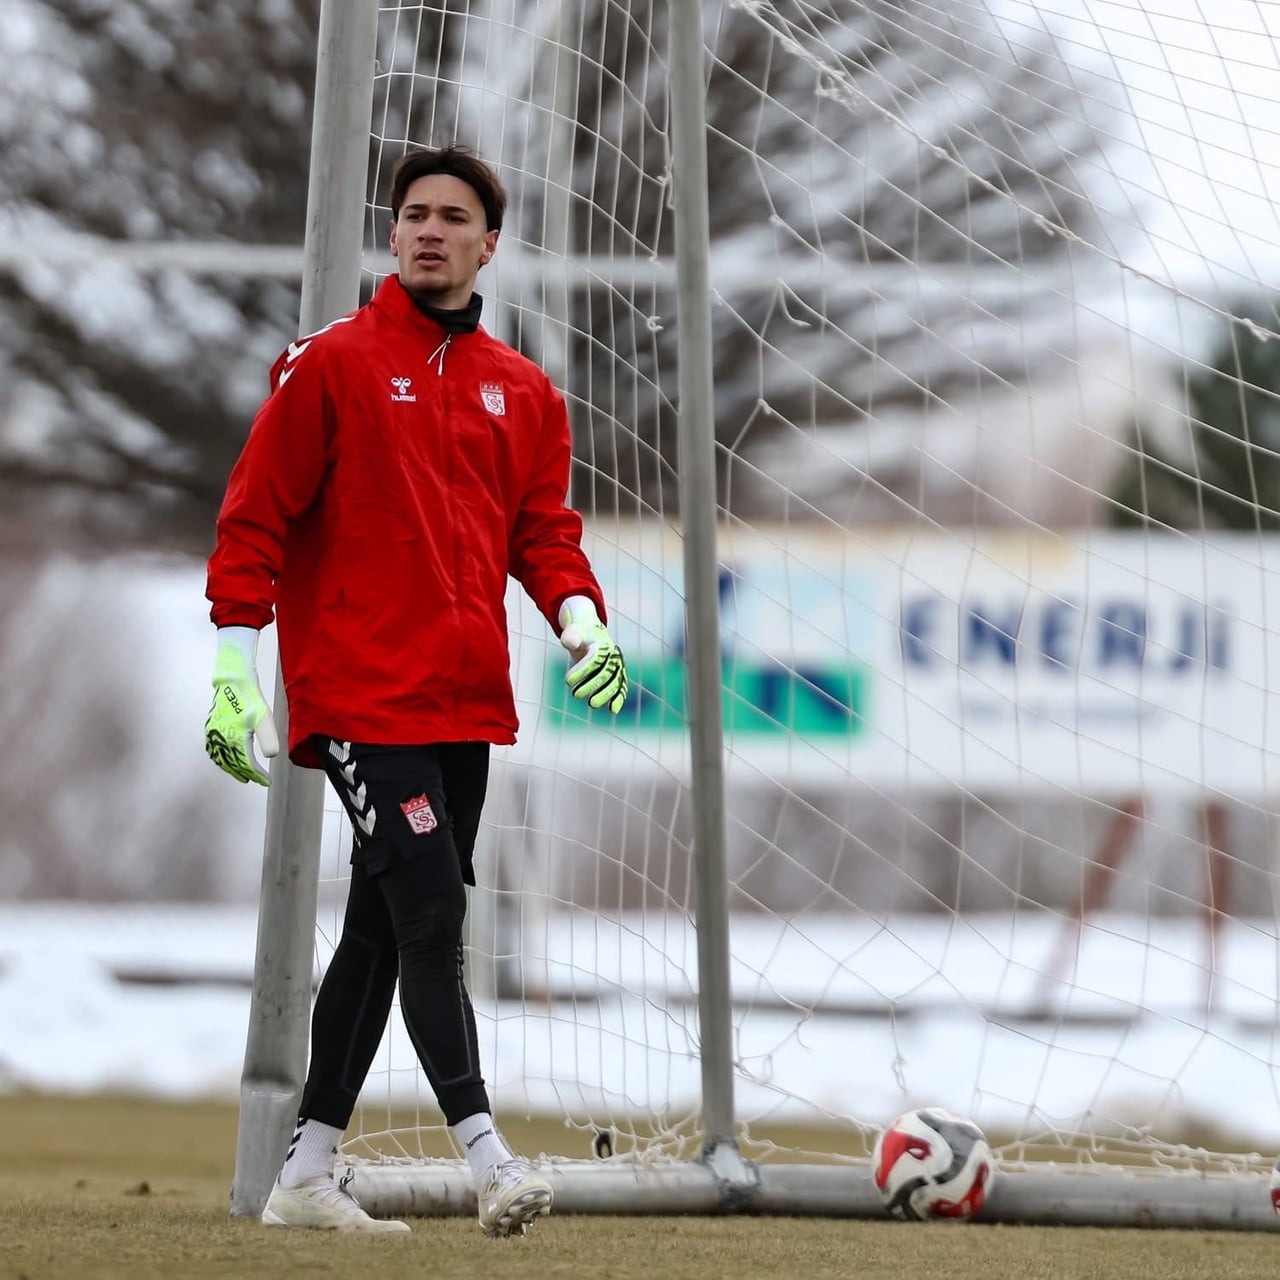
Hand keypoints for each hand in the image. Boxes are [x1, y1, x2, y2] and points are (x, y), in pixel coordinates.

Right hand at [204, 626, 279, 784]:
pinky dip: (222, 759)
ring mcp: (213, 734)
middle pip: (233, 764)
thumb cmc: (250, 698)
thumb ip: (268, 739)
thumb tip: (271, 757)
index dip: (257, 775)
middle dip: (245, 774)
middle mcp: (221, 738)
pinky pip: (214, 750)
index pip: (247, 764)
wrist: (232, 681)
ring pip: (222, 758)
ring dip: (232, 769)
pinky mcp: (211, 728)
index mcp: (235, 738)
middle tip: (256, 781)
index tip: (266, 781)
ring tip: (243, 775)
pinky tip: (227, 760)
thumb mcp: (264, 718)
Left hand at [559, 595, 627, 713]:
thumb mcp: (572, 631)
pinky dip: (618, 698)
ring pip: (615, 682)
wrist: (592, 634)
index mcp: (603, 644)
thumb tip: (569, 643)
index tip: (567, 681)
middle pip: (605, 673)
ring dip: (605, 695)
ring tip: (591, 704)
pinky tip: (613, 710)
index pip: (594, 659)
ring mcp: (618, 666)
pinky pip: (621, 687)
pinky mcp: (618, 675)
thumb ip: (570, 636)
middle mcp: (614, 655)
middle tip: (575, 695)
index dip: (582, 671)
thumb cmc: (579, 634)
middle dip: (591, 686)